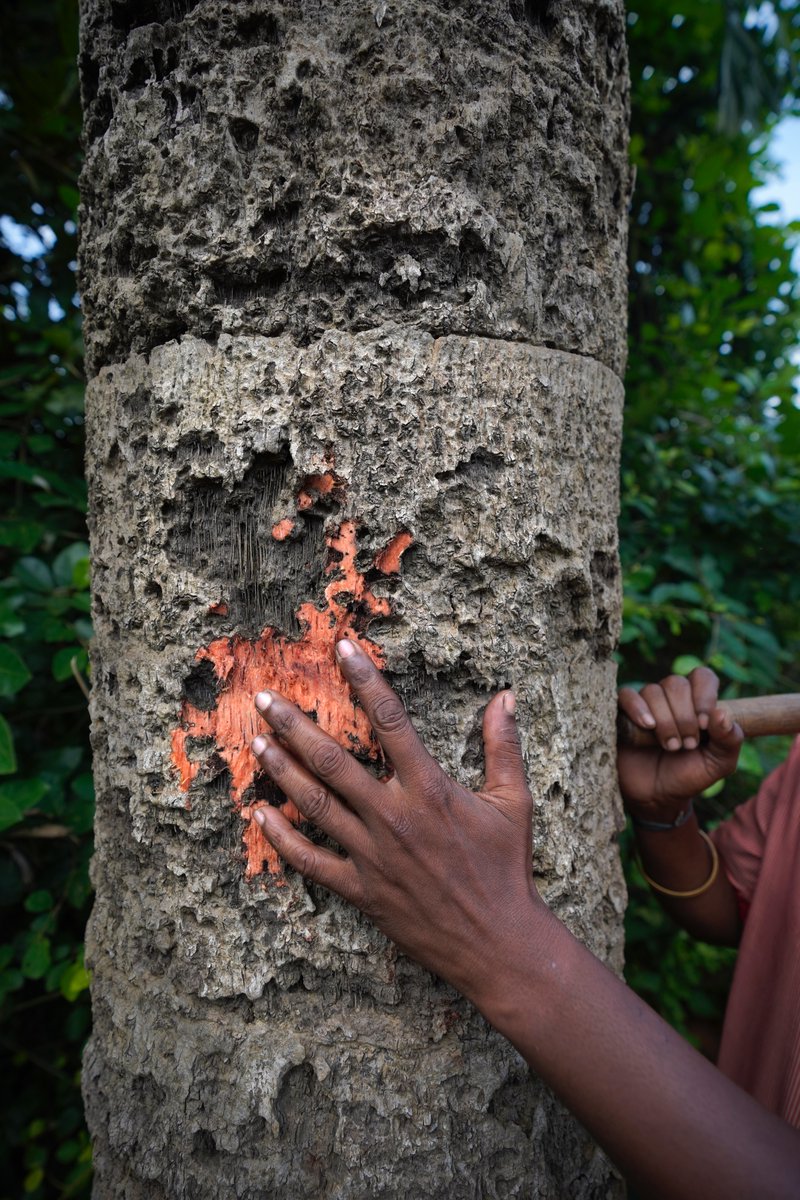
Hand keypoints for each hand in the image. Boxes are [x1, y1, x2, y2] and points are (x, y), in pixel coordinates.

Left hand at [249, 639, 546, 1008]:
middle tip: (264, 698)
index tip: (342, 649)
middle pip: (333, 760)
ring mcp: (372, 855)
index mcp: (430, 789)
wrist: (497, 941)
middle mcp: (394, 816)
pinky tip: (258, 814)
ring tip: (256, 743)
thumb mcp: (514, 802)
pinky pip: (311, 861)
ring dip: (281, 771)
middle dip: (295, 724)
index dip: (365, 680)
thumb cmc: (506, 868)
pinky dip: (281, 838)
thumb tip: (505, 697)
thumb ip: (503, 746)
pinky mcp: (361, 890)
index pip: (390, 720)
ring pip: (314, 804)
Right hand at [617, 667, 742, 819]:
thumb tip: (722, 713)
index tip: (705, 725)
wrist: (658, 797)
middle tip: (687, 745)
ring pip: (653, 691)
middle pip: (676, 684)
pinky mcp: (622, 714)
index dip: (704, 696)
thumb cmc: (689, 775)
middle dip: (684, 716)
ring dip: (665, 721)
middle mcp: (670, 698)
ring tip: (670, 746)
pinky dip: (637, 708)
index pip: (702, 677)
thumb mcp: (718, 763)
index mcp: (696, 701)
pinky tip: (647, 726)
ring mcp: (645, 704)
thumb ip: (729, 740)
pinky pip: (626, 695)